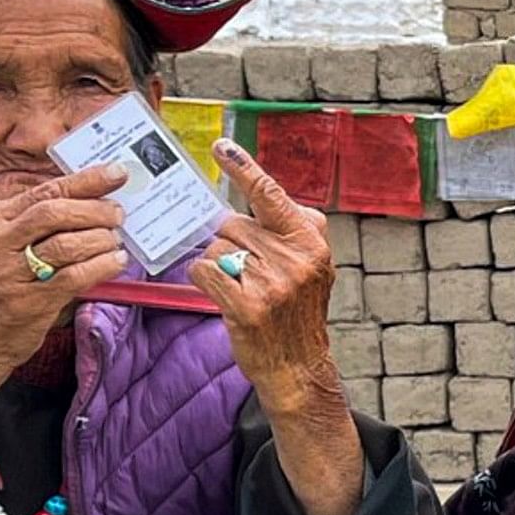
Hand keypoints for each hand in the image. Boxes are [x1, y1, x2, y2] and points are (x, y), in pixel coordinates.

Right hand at [0, 164, 134, 404]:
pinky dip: (102, 266)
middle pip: (53, 212)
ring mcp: (6, 273)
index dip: (84, 181)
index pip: (42, 192)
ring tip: (116, 241)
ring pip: (66, 243)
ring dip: (101, 239)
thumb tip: (92, 202)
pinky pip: (74, 276)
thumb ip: (35, 226)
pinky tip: (115, 262)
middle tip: (118, 214)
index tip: (115, 174)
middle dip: (94, 210)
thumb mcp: (1, 249)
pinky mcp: (26, 301)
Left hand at [188, 142, 340, 400]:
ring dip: (217, 263)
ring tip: (239, 285)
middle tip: (244, 266)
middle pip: (233, 224)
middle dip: (229, 240)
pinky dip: (204, 277)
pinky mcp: (247, 305)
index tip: (221, 147)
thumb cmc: (297, 312)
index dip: (244, 168)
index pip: (271, 195)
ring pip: (216, 247)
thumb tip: (250, 199)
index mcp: (310, 241)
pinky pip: (205, 270)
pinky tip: (221, 292)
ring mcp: (272, 283)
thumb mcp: (311, 266)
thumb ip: (288, 231)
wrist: (298, 367)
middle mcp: (294, 258)